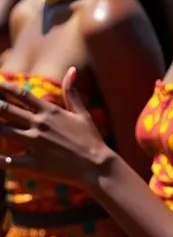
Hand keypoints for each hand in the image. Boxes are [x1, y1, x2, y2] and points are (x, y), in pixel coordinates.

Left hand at [0, 67, 111, 184]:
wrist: (98, 166)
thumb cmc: (92, 140)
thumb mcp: (83, 114)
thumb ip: (72, 92)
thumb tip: (72, 70)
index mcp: (50, 112)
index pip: (22, 94)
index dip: (4, 87)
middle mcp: (40, 125)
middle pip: (6, 109)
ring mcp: (36, 143)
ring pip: (3, 131)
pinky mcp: (35, 162)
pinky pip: (11, 160)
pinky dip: (1, 159)